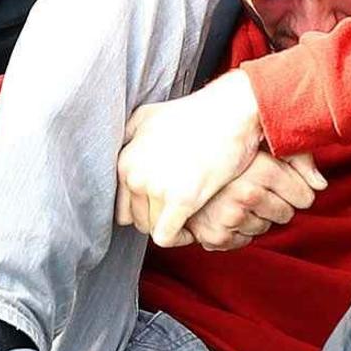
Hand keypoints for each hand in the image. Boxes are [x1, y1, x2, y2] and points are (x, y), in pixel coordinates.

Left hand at [116, 78, 270, 246]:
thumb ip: (128, 139)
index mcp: (125, 160)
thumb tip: (123, 155)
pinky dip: (179, 238)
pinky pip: (166, 237)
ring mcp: (156, 188)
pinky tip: (191, 227)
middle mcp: (135, 176)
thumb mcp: (147, 116)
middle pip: (137, 220)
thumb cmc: (194, 114)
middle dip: (158, 218)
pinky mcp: (181, 200)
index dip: (144, 209)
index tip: (162, 206)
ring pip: (152, 229)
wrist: (228, 113)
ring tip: (188, 215)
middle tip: (179, 210)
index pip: (122, 207)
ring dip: (171, 226)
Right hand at [181, 152, 326, 250]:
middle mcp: (244, 193)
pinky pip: (244, 241)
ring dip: (259, 218)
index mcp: (260, 168)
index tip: (292, 189)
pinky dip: (239, 230)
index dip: (301, 193)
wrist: (173, 162)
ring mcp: (228, 216)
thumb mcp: (262, 144)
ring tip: (240, 199)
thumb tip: (321, 184)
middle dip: (280, 205)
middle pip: (286, 214)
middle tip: (261, 192)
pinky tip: (228, 212)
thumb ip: (298, 158)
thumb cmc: (221, 149)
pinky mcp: (215, 235)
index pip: (303, 195)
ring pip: (265, 228)